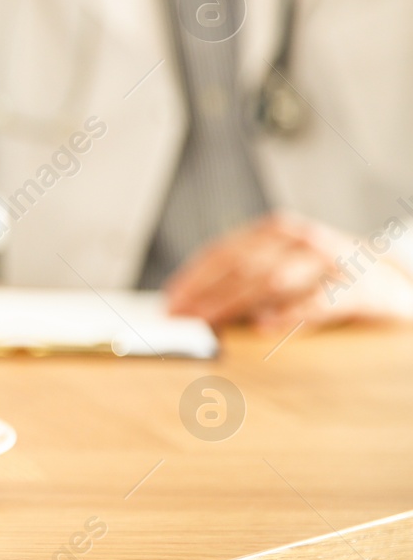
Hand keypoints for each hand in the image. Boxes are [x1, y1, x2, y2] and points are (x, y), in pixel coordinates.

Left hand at [163, 212, 412, 329]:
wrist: (394, 279)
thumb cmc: (325, 278)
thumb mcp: (284, 272)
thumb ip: (244, 288)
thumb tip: (194, 313)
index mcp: (275, 232)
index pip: (223, 253)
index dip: (193, 279)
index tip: (169, 304)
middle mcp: (299, 238)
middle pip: (242, 267)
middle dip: (206, 295)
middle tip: (181, 320)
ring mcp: (330, 259)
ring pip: (274, 279)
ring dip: (235, 304)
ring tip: (209, 324)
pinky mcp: (359, 286)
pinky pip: (319, 300)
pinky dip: (290, 314)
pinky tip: (265, 327)